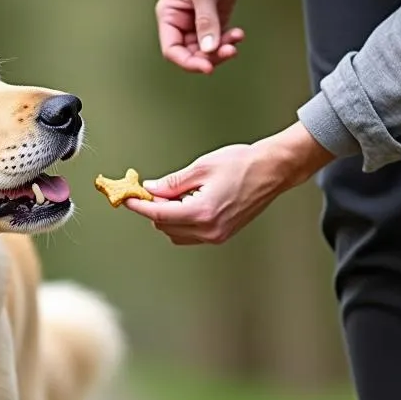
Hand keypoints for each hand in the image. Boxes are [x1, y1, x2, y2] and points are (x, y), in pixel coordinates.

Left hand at [125, 124, 333, 244]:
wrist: (273, 170)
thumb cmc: (244, 164)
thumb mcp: (202, 167)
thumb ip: (173, 182)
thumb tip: (152, 189)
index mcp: (202, 212)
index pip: (159, 214)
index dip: (139, 206)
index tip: (127, 199)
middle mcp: (209, 229)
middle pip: (165, 226)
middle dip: (154, 209)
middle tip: (151, 190)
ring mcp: (216, 235)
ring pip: (176, 234)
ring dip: (168, 217)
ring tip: (174, 194)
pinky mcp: (221, 234)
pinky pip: (191, 235)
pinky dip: (182, 222)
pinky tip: (187, 203)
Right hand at [156, 0, 246, 73]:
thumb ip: (206, 22)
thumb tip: (209, 50)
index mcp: (169, 16)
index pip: (172, 50)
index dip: (188, 62)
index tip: (206, 66)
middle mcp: (182, 23)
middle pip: (191, 54)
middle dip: (209, 57)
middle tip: (227, 52)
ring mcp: (199, 22)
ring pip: (207, 50)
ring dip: (221, 50)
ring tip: (235, 41)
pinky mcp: (216, 18)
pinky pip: (220, 40)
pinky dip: (229, 41)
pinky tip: (239, 35)